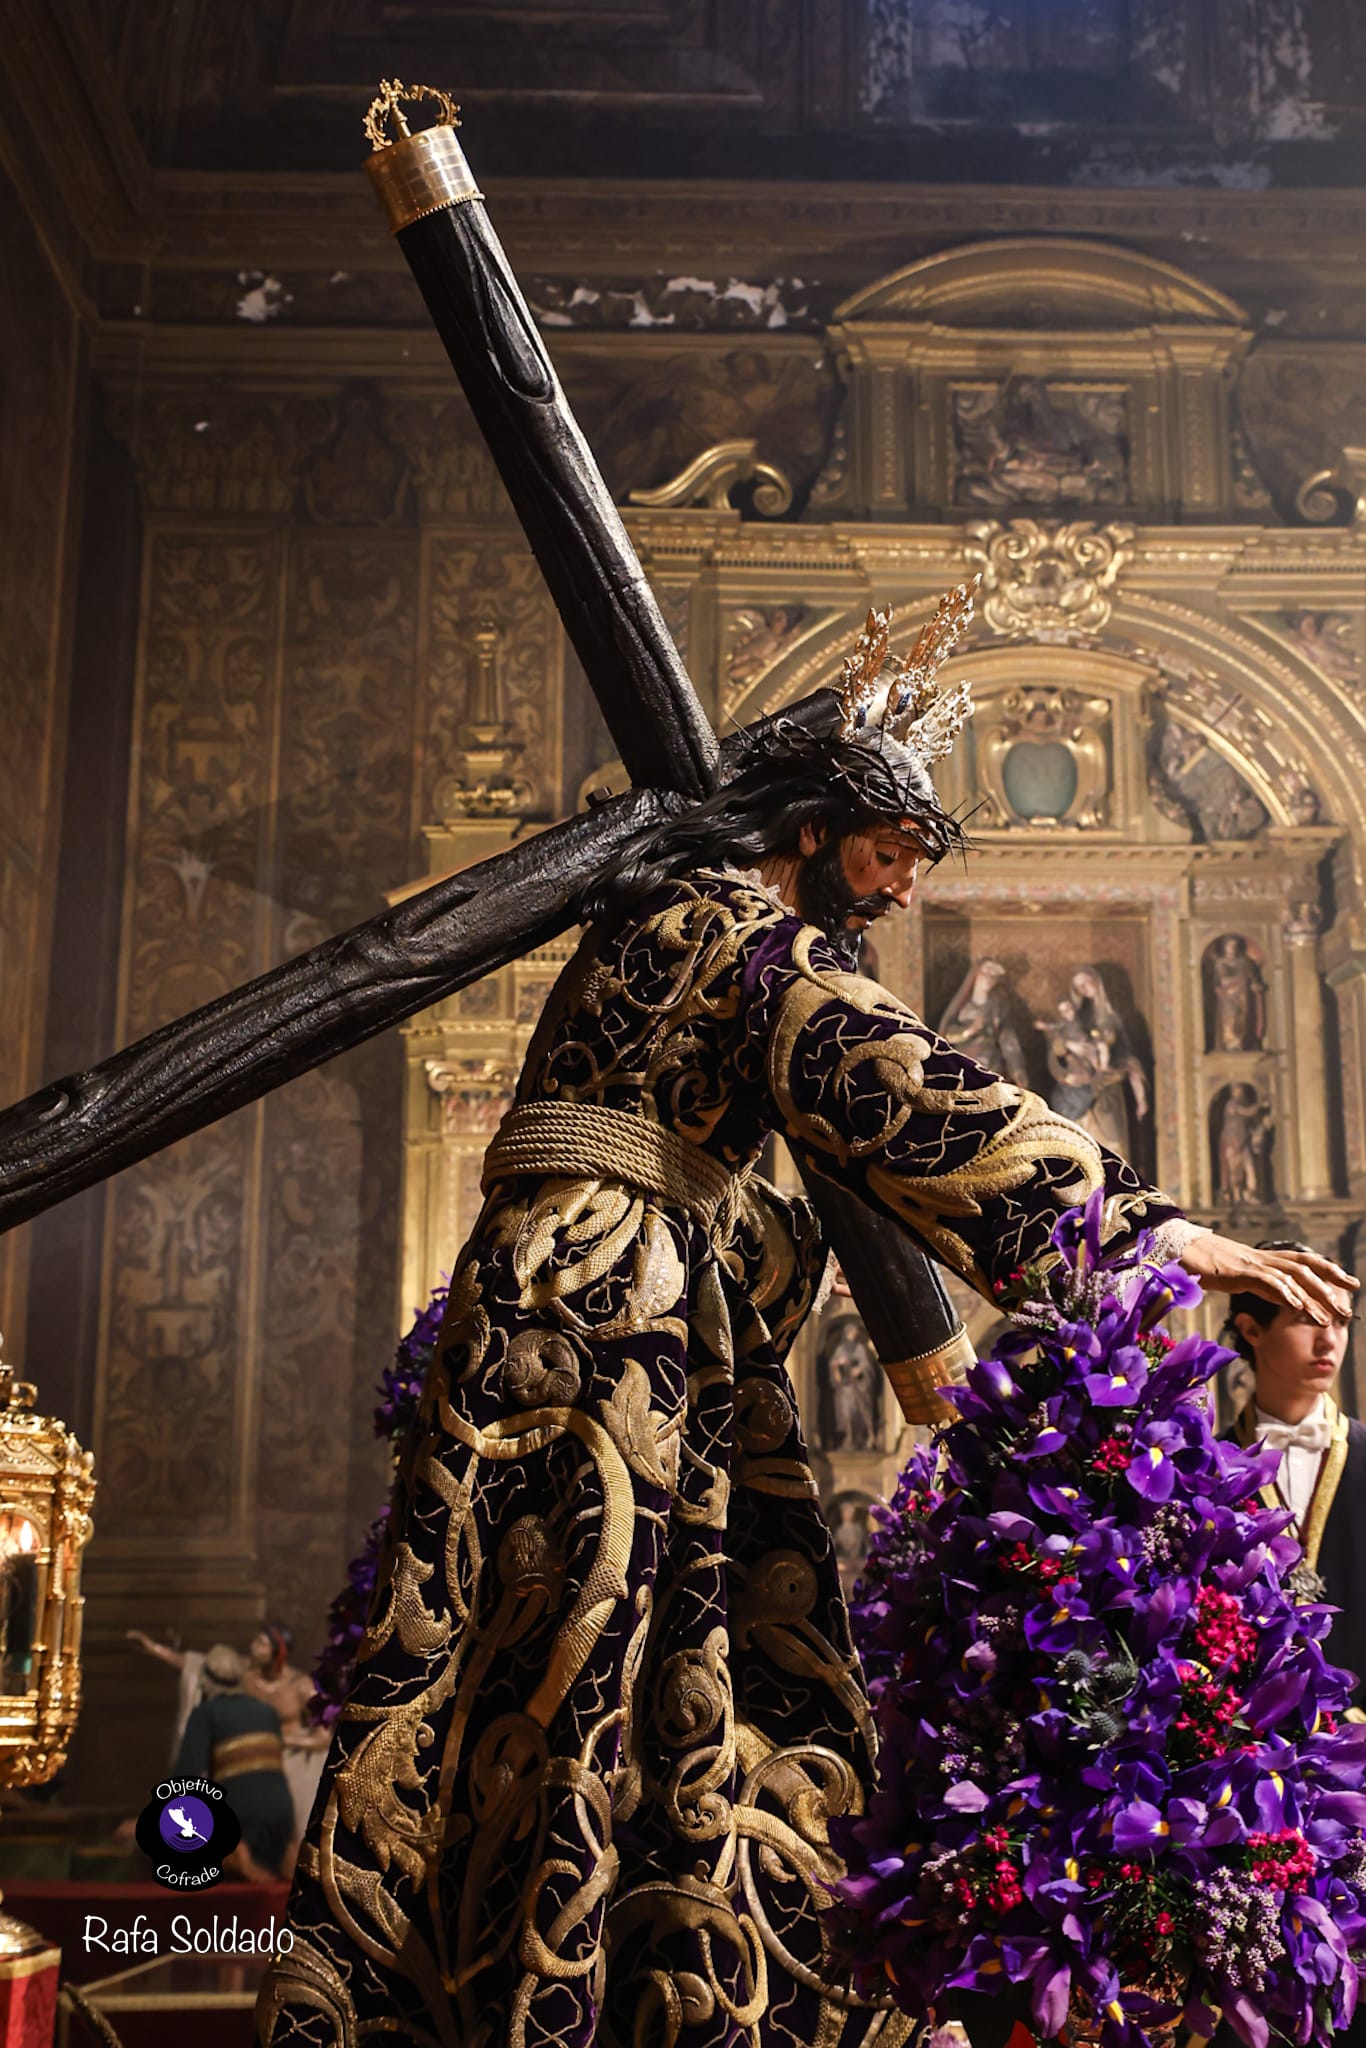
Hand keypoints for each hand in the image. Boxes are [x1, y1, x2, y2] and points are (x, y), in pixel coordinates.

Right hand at [1178, 1231, 1356, 1324]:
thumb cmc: (1197, 1263)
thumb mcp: (1232, 1275)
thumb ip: (1255, 1284)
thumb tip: (1274, 1296)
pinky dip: (1284, 1294)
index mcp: (1261, 1259)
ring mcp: (1249, 1263)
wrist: (1173, 1250)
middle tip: (1350, 1303)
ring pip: (1291, 1276)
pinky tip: (1298, 1309)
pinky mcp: (1236, 1271)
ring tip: (1330, 1316)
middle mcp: (1261, 1258)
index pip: (1302, 1262)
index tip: (1349, 1283)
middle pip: (1304, 1267)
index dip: (1327, 1271)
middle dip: (1330, 1284)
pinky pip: (1266, 1282)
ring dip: (1313, 1296)